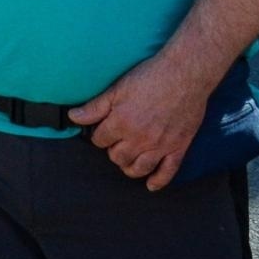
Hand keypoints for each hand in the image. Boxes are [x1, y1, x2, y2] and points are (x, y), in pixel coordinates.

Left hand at [67, 54, 213, 190]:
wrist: (185, 74)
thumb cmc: (150, 77)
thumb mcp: (117, 88)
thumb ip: (95, 107)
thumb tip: (74, 117)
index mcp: (122, 123)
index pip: (100, 141)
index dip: (99, 136)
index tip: (103, 131)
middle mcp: (140, 139)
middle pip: (117, 157)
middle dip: (113, 151)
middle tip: (116, 142)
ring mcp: (160, 146)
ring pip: (138, 168)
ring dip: (129, 167)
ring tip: (127, 160)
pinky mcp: (178, 148)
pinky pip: (167, 172)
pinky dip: (158, 181)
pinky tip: (150, 185)